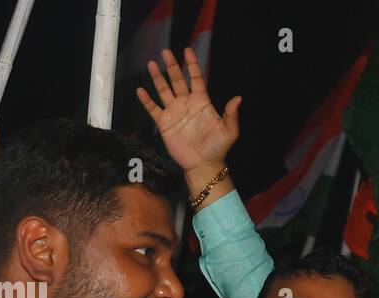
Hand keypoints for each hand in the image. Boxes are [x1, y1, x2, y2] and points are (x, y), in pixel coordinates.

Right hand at [137, 48, 240, 185]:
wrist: (203, 165)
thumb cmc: (218, 148)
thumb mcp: (229, 131)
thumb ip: (231, 114)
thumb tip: (238, 98)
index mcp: (201, 102)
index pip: (196, 79)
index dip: (192, 65)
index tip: (187, 51)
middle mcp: (186, 103)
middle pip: (177, 80)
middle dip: (172, 66)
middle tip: (166, 52)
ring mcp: (174, 112)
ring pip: (163, 90)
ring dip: (157, 77)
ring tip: (152, 64)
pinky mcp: (164, 123)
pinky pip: (153, 109)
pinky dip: (146, 100)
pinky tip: (140, 90)